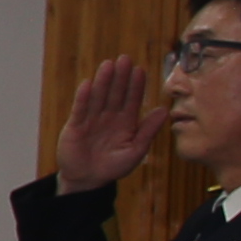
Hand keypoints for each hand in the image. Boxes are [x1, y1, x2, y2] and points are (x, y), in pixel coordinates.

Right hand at [57, 54, 154, 193]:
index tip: (140, 70)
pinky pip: (80, 109)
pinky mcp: (75, 126)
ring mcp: (92, 119)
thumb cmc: (113, 167)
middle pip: (115, 93)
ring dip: (103, 81)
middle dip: (120, 77)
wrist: (88, 181)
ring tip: (108, 65)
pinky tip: (88, 84)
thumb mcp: (136, 150)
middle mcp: (109, 117)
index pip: (132, 99)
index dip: (136, 85)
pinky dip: (83, 97)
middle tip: (124, 59)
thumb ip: (149, 130)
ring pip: (99, 97)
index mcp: (126, 122)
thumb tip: (165, 110)